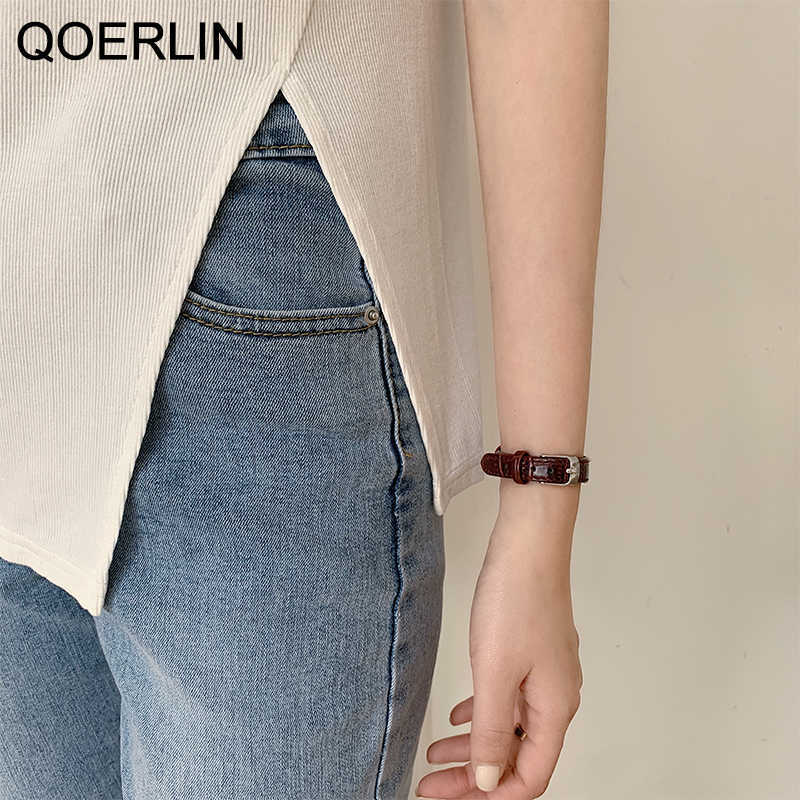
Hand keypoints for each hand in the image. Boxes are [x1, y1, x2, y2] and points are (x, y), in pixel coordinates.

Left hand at [416, 508, 582, 798]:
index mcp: (555, 709)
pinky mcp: (530, 652)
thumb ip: (490, 731)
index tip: (447, 795)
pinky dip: (482, 711)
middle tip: (433, 781)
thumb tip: (487, 781)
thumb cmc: (517, 599)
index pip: (529, 777)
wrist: (528, 545)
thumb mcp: (495, 673)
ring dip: (474, 744)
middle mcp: (555, 696)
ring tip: (437, 752)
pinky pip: (507, 697)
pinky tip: (460, 715)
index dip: (489, 795)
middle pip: (516, 755)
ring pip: (508, 725)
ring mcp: (544, 673)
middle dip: (474, 774)